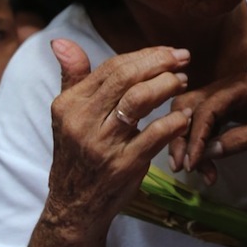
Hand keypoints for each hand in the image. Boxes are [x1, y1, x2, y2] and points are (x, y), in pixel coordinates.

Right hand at [47, 39, 191, 228]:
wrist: (75, 205)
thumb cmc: (77, 153)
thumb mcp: (67, 115)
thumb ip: (72, 76)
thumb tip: (62, 41)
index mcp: (71, 105)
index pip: (111, 68)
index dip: (144, 56)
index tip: (168, 52)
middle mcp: (83, 122)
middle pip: (125, 79)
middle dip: (159, 63)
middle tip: (183, 58)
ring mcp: (103, 145)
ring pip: (138, 101)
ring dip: (166, 85)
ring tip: (183, 81)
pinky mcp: (124, 165)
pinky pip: (154, 135)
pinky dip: (173, 121)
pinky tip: (184, 114)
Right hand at [168, 74, 246, 182]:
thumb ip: (240, 140)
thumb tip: (207, 153)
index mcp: (240, 87)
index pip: (206, 109)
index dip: (195, 137)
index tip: (191, 163)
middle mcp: (225, 87)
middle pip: (188, 107)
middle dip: (181, 137)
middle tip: (182, 167)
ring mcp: (222, 95)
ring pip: (190, 115)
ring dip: (188, 142)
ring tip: (195, 170)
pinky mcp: (223, 106)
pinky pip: (202, 122)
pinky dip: (200, 142)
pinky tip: (205, 163)